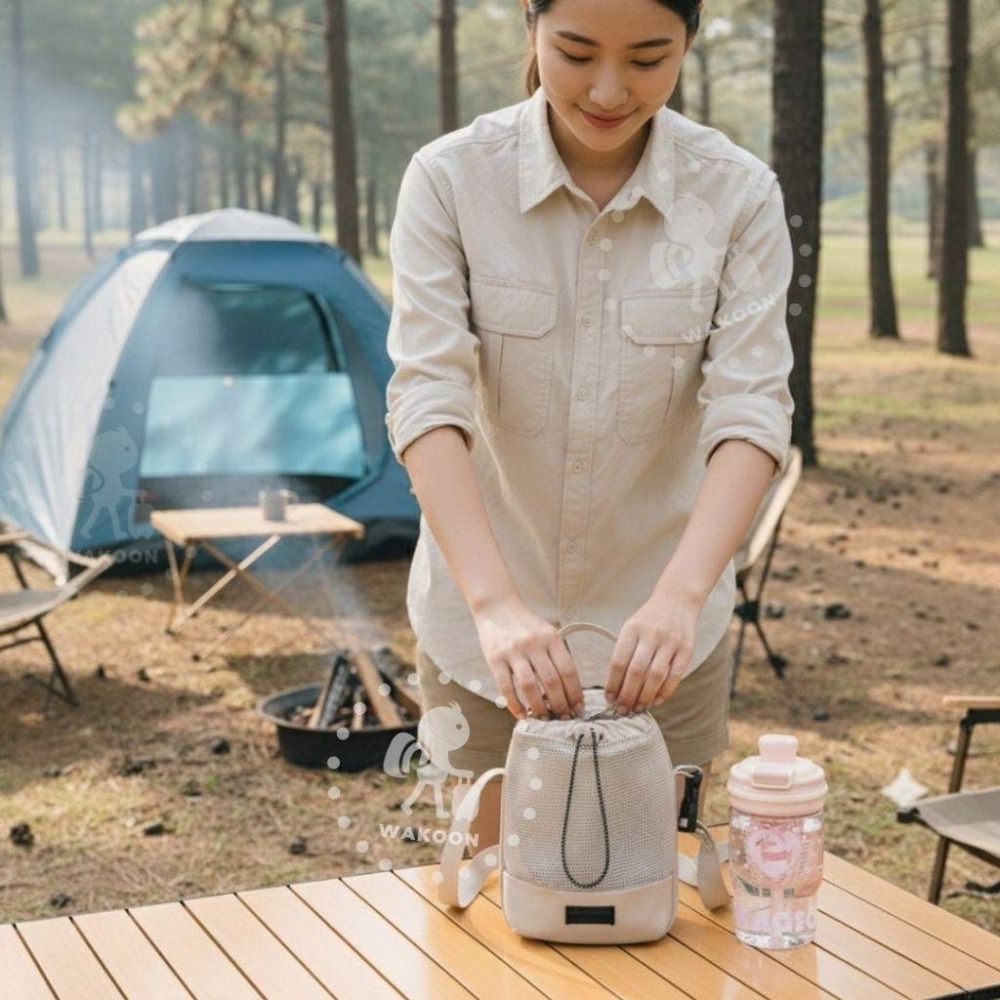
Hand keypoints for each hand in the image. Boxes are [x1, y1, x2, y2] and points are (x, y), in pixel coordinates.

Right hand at [472, 597, 584, 720]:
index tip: (579, 709)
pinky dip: (515, 704)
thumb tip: (569, 693)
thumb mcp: (548, 634)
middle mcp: (533, 644)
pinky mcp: (495, 659)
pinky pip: (505, 687)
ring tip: (544, 719)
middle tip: (563, 718)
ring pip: (529, 686)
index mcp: (551, 638)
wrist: (497, 608)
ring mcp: (513, 651)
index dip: (575, 693)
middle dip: (560, 704)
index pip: (568, 670)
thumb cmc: (527, 626)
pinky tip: (522, 715)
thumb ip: (558, 657)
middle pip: (551, 680)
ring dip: (538, 707)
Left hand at [604, 589, 702, 713]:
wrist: (677, 600)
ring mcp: (670, 641)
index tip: (609, 698)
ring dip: (645, 696)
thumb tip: (615, 685)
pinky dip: (665, 691)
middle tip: (623, 710)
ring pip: (655, 676)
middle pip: (636, 671)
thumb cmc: (649, 619)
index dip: (612, 683)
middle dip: (627, 695)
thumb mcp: (631, 627)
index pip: (618, 661)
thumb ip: (624, 651)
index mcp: (632, 628)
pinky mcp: (686, 648)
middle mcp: (651, 634)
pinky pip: (675, 675)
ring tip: (638, 707)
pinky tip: (656, 700)